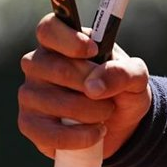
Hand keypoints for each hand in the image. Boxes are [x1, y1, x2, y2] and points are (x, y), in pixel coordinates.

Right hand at [18, 13, 151, 158]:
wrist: (121, 124)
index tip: (92, 50)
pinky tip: (95, 134)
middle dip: (89, 83)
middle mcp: (38, 64)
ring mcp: (30, 94)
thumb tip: (94, 86)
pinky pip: (47, 132)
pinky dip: (77, 137)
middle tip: (108, 94)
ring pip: (52, 101)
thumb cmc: (122, 88)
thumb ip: (123, 72)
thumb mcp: (136, 76)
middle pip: (54, 67)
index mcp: (61, 42)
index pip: (48, 28)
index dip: (68, 39)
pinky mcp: (29, 124)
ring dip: (88, 111)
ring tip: (105, 113)